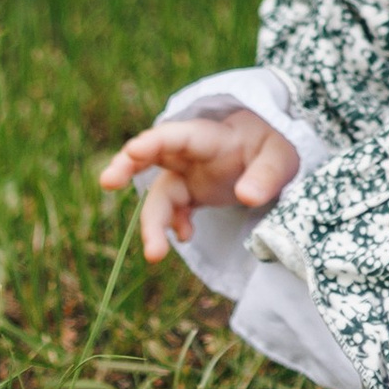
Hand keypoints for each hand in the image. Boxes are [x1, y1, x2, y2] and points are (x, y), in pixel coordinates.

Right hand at [99, 109, 302, 261]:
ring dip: (152, 222)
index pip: (179, 135)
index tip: (132, 151)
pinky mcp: (191, 193)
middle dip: (127, 166)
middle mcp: (191, 154)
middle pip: (152, 156)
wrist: (273, 154)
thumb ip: (265, 176)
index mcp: (211, 137)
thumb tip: (247, 197)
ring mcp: (188, 174)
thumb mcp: (281, 158)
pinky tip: (187, 237)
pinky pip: (172, 209)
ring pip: (160, 193)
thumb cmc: (275, 146)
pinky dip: (173, 225)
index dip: (154, 141)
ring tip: (154, 254)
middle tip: (107, 181)